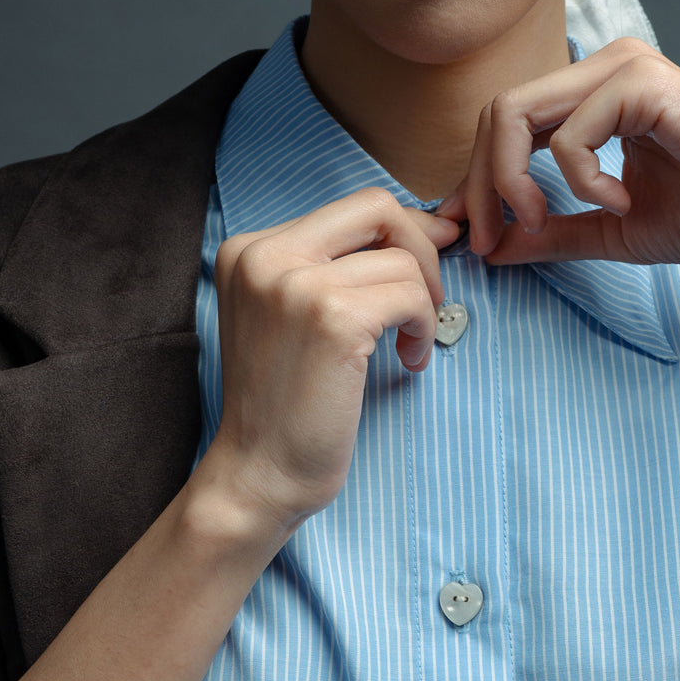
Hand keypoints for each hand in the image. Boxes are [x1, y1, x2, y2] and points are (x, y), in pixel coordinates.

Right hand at [203, 188, 458, 538]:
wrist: (259, 472)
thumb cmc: (283, 406)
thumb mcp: (289, 317)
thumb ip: (331, 270)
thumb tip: (422, 228)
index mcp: (248, 250)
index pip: (349, 208)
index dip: (401, 230)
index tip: (430, 259)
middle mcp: (265, 255)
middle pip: (376, 207)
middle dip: (422, 248)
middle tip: (430, 300)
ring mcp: (297, 283)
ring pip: (402, 260)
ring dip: (424, 305)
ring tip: (408, 347)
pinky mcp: (333, 318)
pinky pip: (412, 296)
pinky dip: (424, 328)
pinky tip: (408, 361)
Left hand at [436, 36, 679, 271]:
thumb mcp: (610, 230)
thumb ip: (551, 232)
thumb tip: (492, 248)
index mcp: (593, 93)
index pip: (505, 124)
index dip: (475, 181)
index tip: (469, 236)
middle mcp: (602, 68)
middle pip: (497, 113)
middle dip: (480, 185)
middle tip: (490, 242)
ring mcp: (621, 66)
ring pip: (515, 112)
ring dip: (512, 181)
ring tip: (541, 222)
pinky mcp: (641, 82)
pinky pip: (569, 134)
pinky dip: (579, 181)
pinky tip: (619, 202)